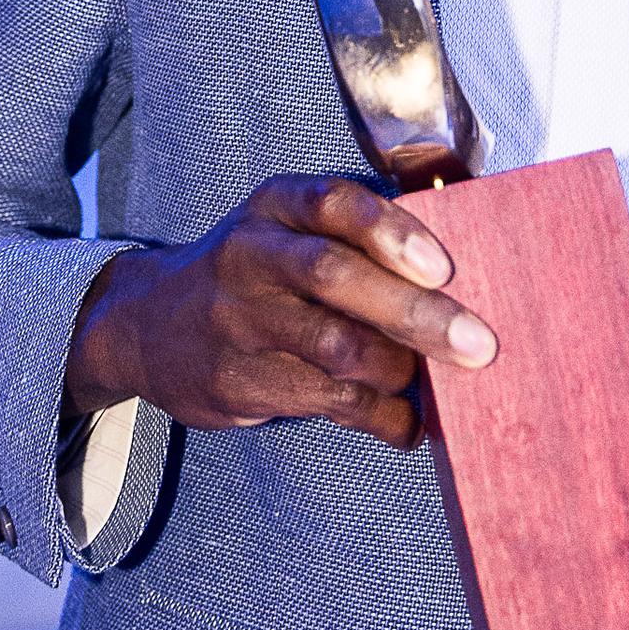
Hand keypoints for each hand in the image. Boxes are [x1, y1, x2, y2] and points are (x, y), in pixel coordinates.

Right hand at [63, 176, 495, 448]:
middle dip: (413, 313)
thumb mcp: (289, 227)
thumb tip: (464, 274)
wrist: (151, 324)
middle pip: (335, 277)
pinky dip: (378, 415)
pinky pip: (322, 400)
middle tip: (476, 345)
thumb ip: (359, 239)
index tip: (443, 267)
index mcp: (276, 204)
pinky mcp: (235, 379)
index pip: (335, 204)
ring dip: (398, 370)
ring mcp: (238, 320)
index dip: (392, 233)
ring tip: (439, 384)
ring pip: (331, 347)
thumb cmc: (258, 271)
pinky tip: (409, 425)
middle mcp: (251, 255)